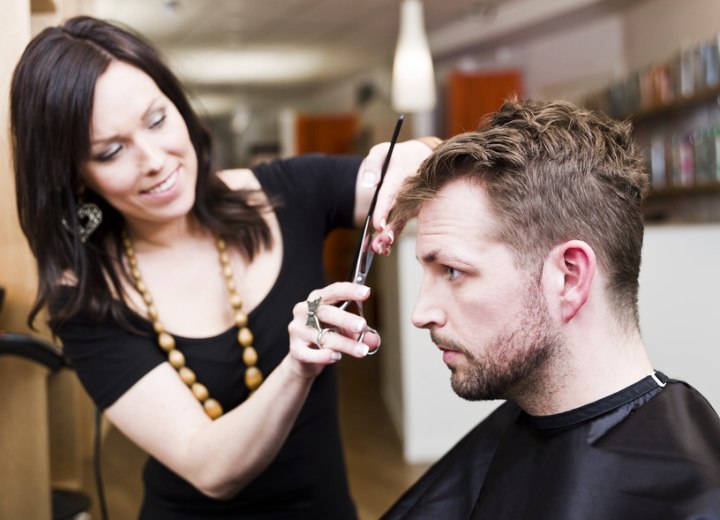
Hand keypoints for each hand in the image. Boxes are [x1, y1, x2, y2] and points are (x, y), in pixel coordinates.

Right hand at [287, 282, 380, 377]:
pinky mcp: (295, 349)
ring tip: (362, 350)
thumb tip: (374, 340)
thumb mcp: (345, 331)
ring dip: (345, 344)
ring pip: (323, 336)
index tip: (366, 292)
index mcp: (317, 300)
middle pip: (325, 312)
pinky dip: (324, 356)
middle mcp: (304, 311)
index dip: (350, 291)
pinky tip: (336, 357)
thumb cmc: (325, 335)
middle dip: (346, 319)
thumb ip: (360, 334)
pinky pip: (310, 353)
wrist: (303, 359)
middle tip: (362, 326)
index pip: (334, 291)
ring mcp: (297, 330)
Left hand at [358, 138, 436, 253]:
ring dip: (390, 237)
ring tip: (378, 250)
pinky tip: (383, 248)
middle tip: (378, 246)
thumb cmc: (396, 156)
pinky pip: (401, 224)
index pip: (390, 194)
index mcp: (401, 175)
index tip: (378, 224)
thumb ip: (372, 165)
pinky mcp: (412, 211)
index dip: (384, 210)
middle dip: (388, 231)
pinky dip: (392, 236)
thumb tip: (369, 184)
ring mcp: (413, 203)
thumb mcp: (381, 152)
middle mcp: (410, 192)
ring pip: (401, 222)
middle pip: (397, 214)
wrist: (420, 158)